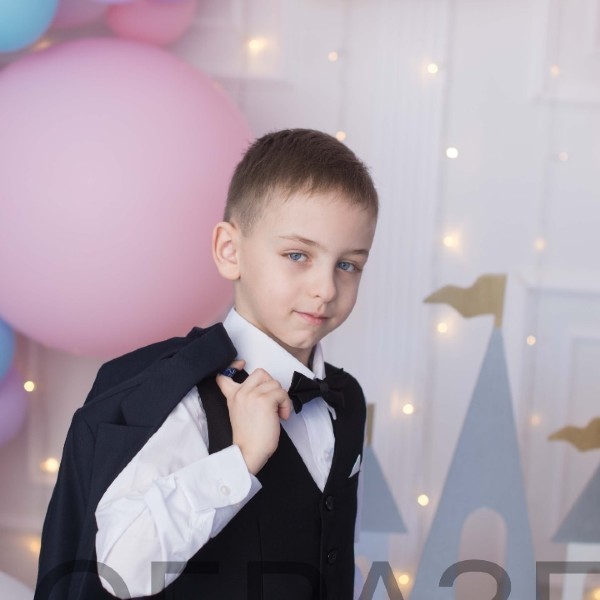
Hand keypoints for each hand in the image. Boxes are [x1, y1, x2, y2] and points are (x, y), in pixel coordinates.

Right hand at [216, 360, 292, 474]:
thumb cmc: (249, 438)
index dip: (233, 366)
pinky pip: (282, 393)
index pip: (224, 375)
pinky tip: (282, 416)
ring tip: (278, 413)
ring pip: (275, 383)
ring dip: (281, 398)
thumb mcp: (241, 413)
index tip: (240, 364)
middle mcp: (241, 392)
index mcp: (232, 396)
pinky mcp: (265, 400)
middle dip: (271, 385)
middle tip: (273, 402)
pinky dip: (286, 404)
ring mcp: (252, 395)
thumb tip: (265, 389)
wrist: (248, 452)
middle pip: (261, 373)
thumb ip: (246, 399)